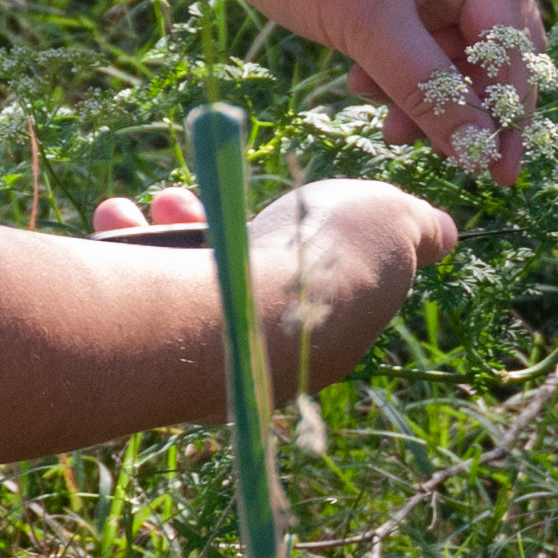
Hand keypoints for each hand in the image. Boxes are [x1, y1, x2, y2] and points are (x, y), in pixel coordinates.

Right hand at [87, 178, 456, 399]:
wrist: (238, 316)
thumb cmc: (321, 262)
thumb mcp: (390, 223)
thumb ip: (412, 226)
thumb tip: (443, 235)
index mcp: (331, 337)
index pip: (314, 283)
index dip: (298, 233)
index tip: (288, 203)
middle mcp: (269, 357)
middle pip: (241, 279)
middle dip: (217, 223)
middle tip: (188, 195)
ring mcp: (212, 361)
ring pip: (185, 286)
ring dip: (164, 231)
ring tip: (150, 204)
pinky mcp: (154, 362)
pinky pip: (139, 297)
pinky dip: (123, 250)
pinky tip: (114, 220)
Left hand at [206, 0, 551, 180]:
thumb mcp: (367, 23)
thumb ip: (427, 87)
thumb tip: (479, 148)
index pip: (509, 35)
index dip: (511, 103)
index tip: (503, 166)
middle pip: (486, 45)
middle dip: (473, 104)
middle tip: (468, 164)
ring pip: (442, 51)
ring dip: (425, 95)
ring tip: (393, 131)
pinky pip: (404, 44)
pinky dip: (393, 75)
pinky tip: (361, 91)